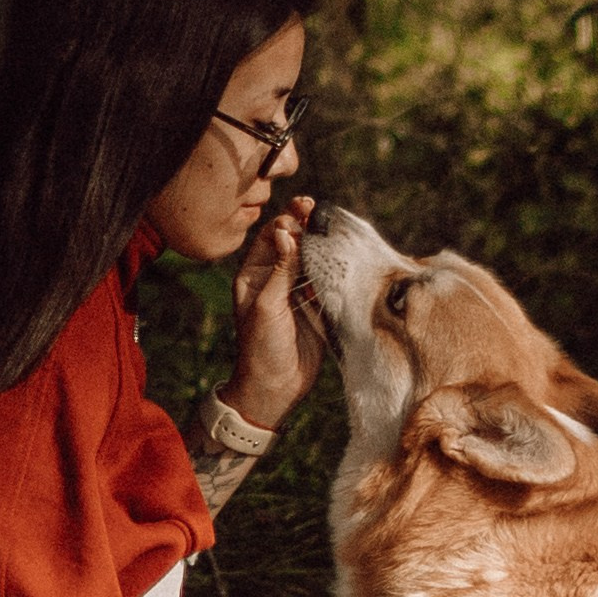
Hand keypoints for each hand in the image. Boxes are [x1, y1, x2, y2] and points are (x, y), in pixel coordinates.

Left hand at [219, 195, 322, 430]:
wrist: (275, 387)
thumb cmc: (260, 346)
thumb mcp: (266, 305)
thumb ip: (280, 269)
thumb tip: (286, 231)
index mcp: (254, 276)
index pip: (270, 239)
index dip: (286, 222)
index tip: (301, 210)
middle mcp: (275, 279)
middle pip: (293, 244)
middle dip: (305, 226)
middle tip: (316, 209)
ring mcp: (297, 292)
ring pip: (311, 260)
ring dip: (321, 244)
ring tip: (333, 226)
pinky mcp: (317, 306)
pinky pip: (327, 280)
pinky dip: (334, 267)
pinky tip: (343, 252)